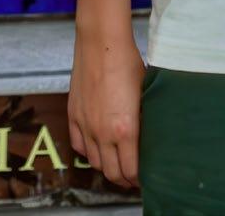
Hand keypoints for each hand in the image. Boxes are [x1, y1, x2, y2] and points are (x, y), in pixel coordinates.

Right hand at [68, 32, 144, 187]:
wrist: (102, 45)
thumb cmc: (128, 63)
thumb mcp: (145, 93)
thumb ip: (145, 119)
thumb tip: (150, 135)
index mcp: (125, 129)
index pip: (131, 169)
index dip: (139, 178)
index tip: (147, 178)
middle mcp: (103, 133)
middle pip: (112, 172)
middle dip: (124, 179)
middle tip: (134, 179)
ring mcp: (86, 127)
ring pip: (95, 162)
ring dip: (107, 168)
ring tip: (118, 167)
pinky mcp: (74, 117)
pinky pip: (80, 146)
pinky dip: (90, 153)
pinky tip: (99, 151)